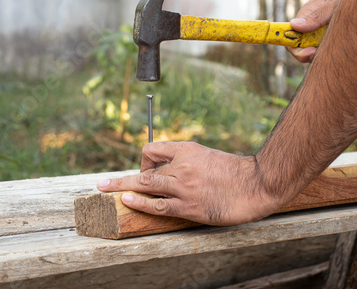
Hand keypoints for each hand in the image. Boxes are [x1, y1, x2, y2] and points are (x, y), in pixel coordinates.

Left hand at [97, 141, 278, 225]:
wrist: (255, 184)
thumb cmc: (234, 171)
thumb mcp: (207, 155)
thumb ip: (187, 160)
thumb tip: (169, 169)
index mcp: (187, 149)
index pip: (153, 149)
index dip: (144, 160)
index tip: (146, 170)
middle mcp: (181, 165)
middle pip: (143, 170)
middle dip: (120, 178)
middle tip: (101, 184)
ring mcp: (183, 186)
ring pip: (145, 186)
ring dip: (121, 188)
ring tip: (103, 191)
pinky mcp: (187, 206)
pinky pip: (157, 205)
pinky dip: (139, 203)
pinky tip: (126, 201)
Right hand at [287, 0, 345, 62]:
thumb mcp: (336, 4)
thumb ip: (317, 16)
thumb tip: (294, 25)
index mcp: (308, 12)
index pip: (291, 33)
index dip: (296, 46)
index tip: (310, 52)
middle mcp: (311, 25)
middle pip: (298, 46)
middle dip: (306, 55)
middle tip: (320, 55)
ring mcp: (319, 34)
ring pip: (310, 52)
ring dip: (320, 55)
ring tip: (336, 50)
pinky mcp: (329, 41)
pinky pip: (323, 53)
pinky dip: (329, 55)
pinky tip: (341, 51)